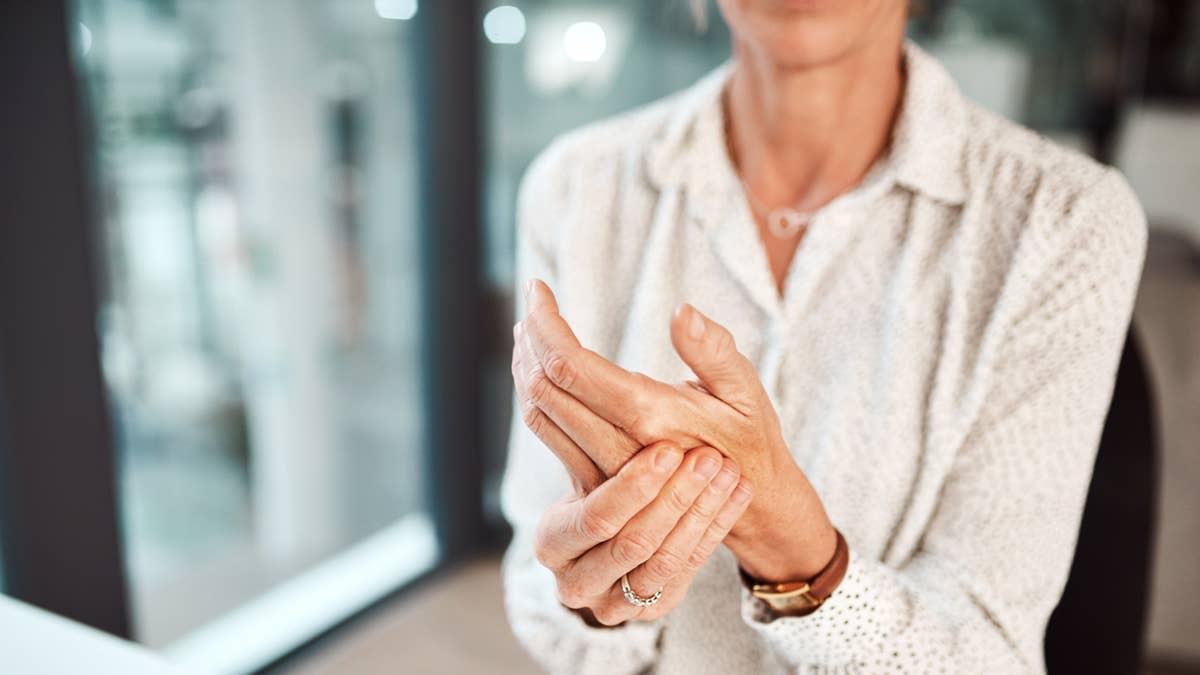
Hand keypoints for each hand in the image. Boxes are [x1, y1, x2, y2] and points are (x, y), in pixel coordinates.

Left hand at [515, 279, 835, 581]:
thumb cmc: (749, 438)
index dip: (545, 323)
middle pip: (544, 387)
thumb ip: (714, 351)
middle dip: (529, 338)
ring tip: (528, 326)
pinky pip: (549, 432)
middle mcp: (617, 447)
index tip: (537, 286)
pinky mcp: (596, 479)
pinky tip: (540, 366)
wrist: (747, 507)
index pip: (571, 366)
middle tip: (532, 298)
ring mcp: (602, 469)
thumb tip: (682, 312)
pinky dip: (536, 392)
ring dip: (524, 365)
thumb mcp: (746, 390)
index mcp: (650, 417)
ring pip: (539, 413)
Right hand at [533, 442, 751, 625]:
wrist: (620, 528)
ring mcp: (615, 603)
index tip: (669, 448)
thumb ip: (586, 436)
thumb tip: (571, 378)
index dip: (634, 486)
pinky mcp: (654, 607)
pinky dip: (717, 527)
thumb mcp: (588, 465)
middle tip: (709, 456)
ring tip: (727, 469)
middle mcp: (577, 582)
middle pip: (633, 542)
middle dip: (676, 497)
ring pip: (667, 560)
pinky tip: (738, 491)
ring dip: (702, 511)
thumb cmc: (600, 482)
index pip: (595, 517)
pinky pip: (692, 568)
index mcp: (552, 542)